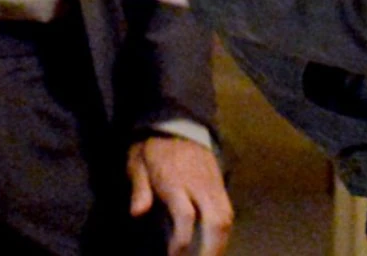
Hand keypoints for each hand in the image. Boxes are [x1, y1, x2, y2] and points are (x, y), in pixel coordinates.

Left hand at [129, 136, 231, 255]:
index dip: (181, 241)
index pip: (185, 216)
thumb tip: (137, 213)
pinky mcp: (220, 184)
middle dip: (211, 249)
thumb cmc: (153, 146)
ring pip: (226, 217)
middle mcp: (199, 184)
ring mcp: (213, 184)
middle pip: (215, 221)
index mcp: (175, 180)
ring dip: (221, 243)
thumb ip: (139, 188)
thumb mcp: (137, 162)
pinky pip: (229, 211)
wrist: (177, 122)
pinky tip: (216, 244)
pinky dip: (224, 231)